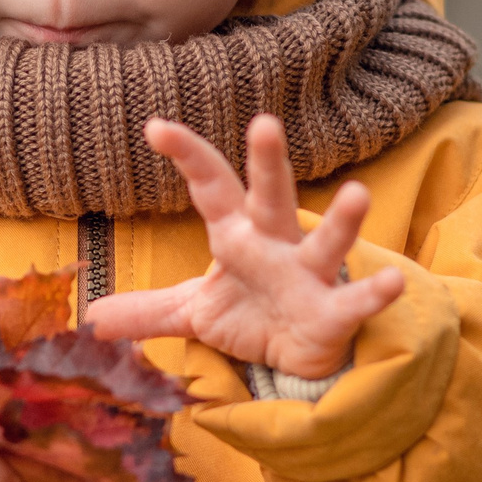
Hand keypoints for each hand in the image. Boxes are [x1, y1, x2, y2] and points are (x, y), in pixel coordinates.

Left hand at [85, 115, 403, 379]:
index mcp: (237, 235)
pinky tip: (392, 282)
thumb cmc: (250, 316)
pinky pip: (355, 300)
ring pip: (325, 241)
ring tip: (358, 194)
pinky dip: (374, 292)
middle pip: (271, 195)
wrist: (294, 358)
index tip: (154, 126)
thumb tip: (89, 316)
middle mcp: (275, 244)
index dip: (187, 155)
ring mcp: (308, 275)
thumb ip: (147, 311)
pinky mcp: (333, 312)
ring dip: (343, 219)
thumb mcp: (193, 313)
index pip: (210, 187)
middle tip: (265, 123)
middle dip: (269, 162)